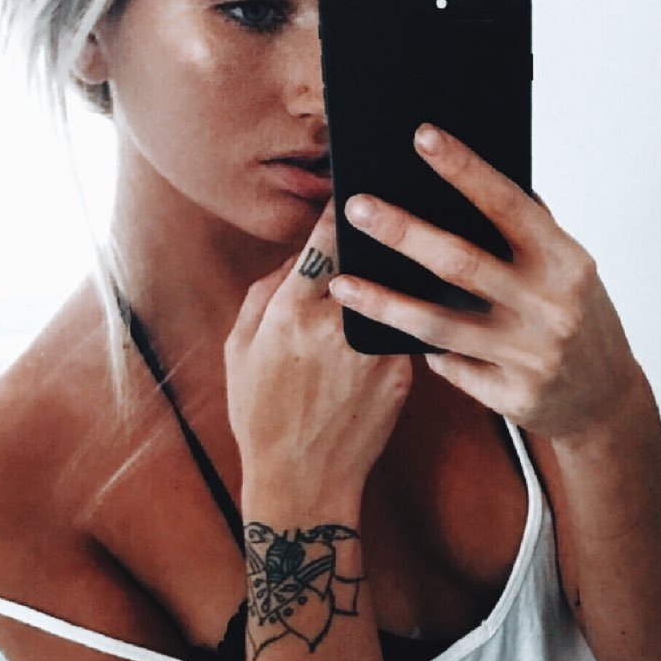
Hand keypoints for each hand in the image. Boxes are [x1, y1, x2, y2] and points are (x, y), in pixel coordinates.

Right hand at [225, 199, 412, 506]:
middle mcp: (336, 326)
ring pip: (394, 288)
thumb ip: (266, 293)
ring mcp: (373, 349)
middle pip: (367, 257)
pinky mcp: (401, 371)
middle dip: (380, 229)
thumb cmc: (262, 415)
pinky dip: (408, 309)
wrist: (304, 480)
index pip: (324, 240)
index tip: (356, 181)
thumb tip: (299, 255)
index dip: (341, 207)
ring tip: (415, 238)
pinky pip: (404, 326)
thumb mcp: (241, 349)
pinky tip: (419, 292)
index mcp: (290, 314)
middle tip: (397, 199)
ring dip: (400, 264)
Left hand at [328, 125, 642, 442]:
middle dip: (403, 232)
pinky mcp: (511, 396)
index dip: (465, 169)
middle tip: (357, 208)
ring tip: (342, 282)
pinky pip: (450, 365)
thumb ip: (531, 231)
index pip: (509, 206)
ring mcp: (531, 356)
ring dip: (385, 301)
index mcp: (567, 263)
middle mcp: (551, 307)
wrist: (608, 399)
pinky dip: (423, 348)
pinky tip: (396, 334)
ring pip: (440, 323)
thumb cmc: (582, 321)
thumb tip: (475, 176)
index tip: (423, 137)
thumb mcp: (570, 270)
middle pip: (462, 262)